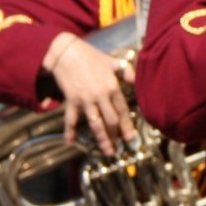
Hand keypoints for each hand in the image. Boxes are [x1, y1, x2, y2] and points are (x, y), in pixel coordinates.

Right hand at [43, 33, 135, 155]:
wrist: (67, 53)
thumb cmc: (92, 57)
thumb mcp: (114, 62)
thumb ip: (128, 73)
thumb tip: (138, 80)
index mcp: (113, 87)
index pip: (123, 111)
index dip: (128, 126)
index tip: (132, 138)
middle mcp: (100, 96)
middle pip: (110, 121)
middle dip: (116, 137)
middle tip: (120, 150)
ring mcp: (85, 100)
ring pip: (95, 124)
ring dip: (101, 139)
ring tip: (107, 152)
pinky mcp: (71, 101)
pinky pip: (71, 119)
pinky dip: (69, 131)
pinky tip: (70, 141)